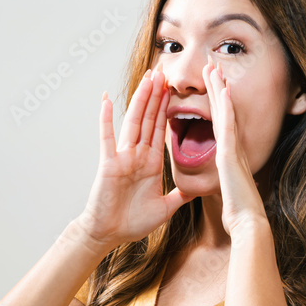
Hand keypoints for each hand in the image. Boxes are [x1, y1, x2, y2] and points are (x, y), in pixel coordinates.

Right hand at [76, 66, 195, 252]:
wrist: (109, 234)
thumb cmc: (132, 222)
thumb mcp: (166, 207)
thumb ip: (180, 195)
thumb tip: (199, 189)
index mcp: (151, 162)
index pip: (161, 128)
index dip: (168, 108)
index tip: (175, 88)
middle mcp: (136, 155)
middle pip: (148, 118)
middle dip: (157, 95)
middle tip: (163, 71)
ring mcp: (122, 157)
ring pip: (133, 121)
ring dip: (140, 99)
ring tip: (147, 77)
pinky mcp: (109, 163)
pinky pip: (107, 137)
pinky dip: (106, 118)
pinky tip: (108, 99)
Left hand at [203, 57, 267, 234]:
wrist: (248, 223)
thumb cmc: (239, 212)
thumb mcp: (228, 191)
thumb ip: (227, 182)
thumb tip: (228, 182)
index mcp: (230, 156)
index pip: (221, 124)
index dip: (217, 104)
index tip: (213, 85)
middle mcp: (233, 148)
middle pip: (224, 111)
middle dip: (217, 88)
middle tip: (212, 66)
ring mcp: (233, 149)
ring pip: (225, 112)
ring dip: (220, 89)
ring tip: (213, 68)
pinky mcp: (230, 154)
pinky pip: (227, 126)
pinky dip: (225, 107)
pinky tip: (222, 89)